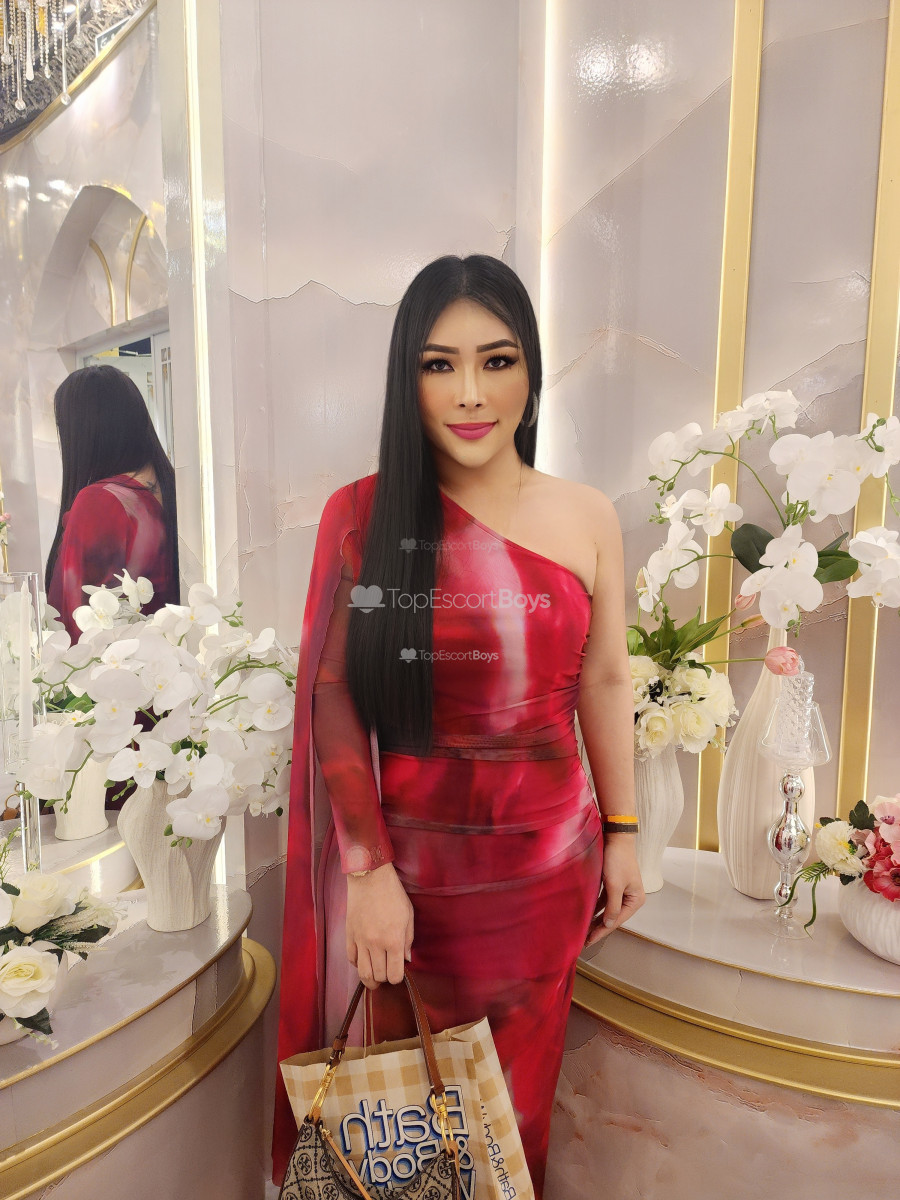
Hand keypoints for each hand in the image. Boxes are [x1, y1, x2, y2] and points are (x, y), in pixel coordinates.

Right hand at [346, 863, 414, 988]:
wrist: (370, 878)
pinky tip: (364, 960)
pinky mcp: (349, 935)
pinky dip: (357, 964)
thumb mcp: (408, 916)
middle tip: (387, 972)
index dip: (398, 978)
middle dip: (385, 979)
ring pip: (362, 973)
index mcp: (393, 940)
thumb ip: (408, 940)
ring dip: (370, 979)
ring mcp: (360, 941)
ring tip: (375, 977)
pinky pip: (351, 959)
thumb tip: (406, 960)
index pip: (394, 975)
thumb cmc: (393, 894)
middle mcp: (376, 944)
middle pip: (379, 976)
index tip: (399, 972)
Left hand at [584, 835, 644, 946]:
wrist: (616, 837)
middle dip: (598, 927)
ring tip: (584, 930)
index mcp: (635, 900)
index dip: (602, 931)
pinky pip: (604, 900)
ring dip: (596, 918)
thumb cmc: (617, 859)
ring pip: (607, 909)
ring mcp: (622, 891)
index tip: (589, 940)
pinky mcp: (613, 884)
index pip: (616, 920)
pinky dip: (595, 907)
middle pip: (612, 916)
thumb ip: (613, 907)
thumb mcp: (615, 885)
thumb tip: (608, 924)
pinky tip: (587, 914)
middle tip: (584, 940)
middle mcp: (631, 897)